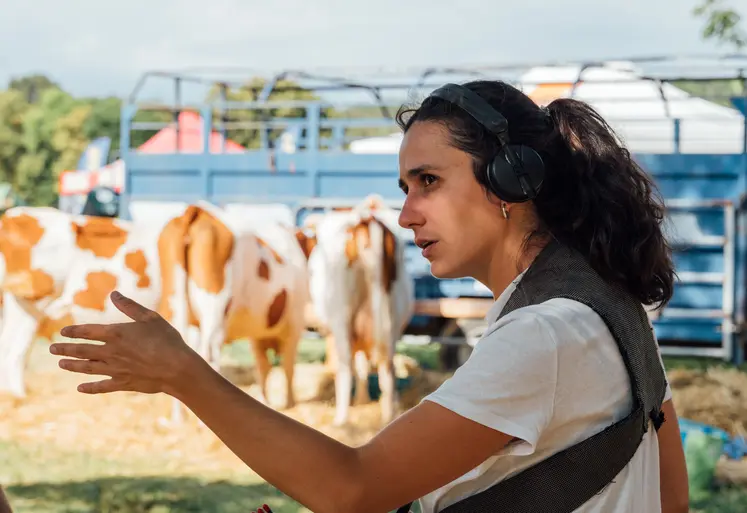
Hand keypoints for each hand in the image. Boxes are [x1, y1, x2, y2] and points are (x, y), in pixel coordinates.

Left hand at [50, 291, 199, 395]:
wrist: (177, 367)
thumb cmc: (167, 339)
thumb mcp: (150, 317)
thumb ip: (130, 307)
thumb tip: (114, 294)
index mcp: (116, 333)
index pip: (88, 331)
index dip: (74, 331)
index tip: (63, 332)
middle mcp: (111, 352)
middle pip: (82, 350)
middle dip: (65, 349)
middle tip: (52, 349)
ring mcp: (116, 369)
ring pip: (88, 368)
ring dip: (72, 366)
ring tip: (61, 364)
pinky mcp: (123, 383)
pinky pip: (102, 386)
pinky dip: (90, 388)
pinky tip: (80, 388)